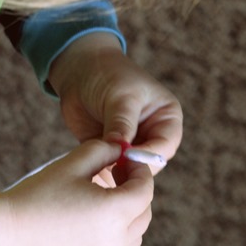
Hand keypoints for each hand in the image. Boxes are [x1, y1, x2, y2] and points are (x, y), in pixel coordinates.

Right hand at [0, 140, 152, 245]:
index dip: (140, 171)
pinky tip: (96, 222)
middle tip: (118, 177)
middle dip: (137, 193)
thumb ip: (103, 150)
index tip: (127, 161)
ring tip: (107, 201)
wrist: (5, 235)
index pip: (145, 189)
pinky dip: (117, 237)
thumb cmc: (35, 196)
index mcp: (114, 212)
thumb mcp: (71, 163)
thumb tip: (121, 149)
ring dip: (130, 218)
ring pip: (135, 237)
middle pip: (144, 215)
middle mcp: (115, 241)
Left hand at [48, 33, 182, 171]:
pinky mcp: (111, 154)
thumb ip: (122, 124)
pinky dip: (99, 173)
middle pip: (147, 165)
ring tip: (95, 168)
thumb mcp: (119, 96)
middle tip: (108, 167)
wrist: (79, 71)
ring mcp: (132, 147)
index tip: (124, 158)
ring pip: (128, 172)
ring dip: (112, 173)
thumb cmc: (107, 74)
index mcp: (166, 119)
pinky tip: (87, 173)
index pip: (164, 147)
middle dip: (129, 169)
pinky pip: (108, 171)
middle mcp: (152, 136)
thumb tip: (121, 151)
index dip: (146, 156)